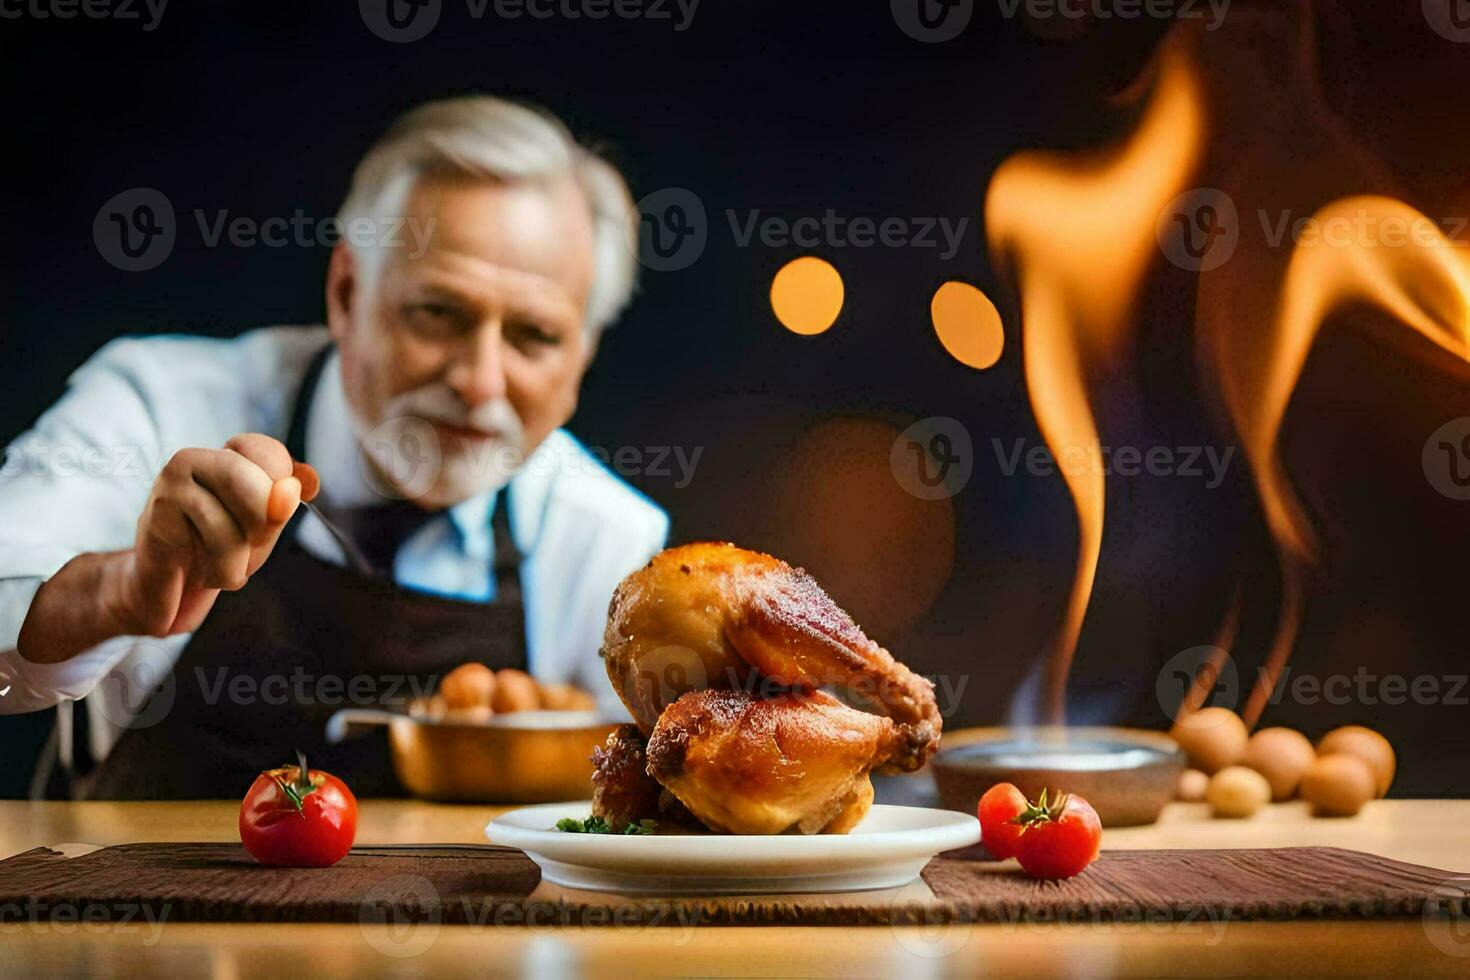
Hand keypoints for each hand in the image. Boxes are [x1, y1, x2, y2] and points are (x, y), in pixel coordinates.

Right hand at [118, 434, 319, 636]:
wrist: (162, 588)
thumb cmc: (217, 549)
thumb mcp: (262, 524)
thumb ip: (282, 503)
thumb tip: (293, 489)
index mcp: (221, 454)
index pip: (269, 452)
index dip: (283, 490)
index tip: (274, 515)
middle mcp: (189, 460)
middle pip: (250, 482)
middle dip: (263, 525)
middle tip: (251, 545)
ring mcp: (167, 490)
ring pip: (234, 520)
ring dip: (243, 559)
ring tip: (228, 567)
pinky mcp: (155, 523)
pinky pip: (213, 548)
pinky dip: (224, 572)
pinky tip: (205, 573)